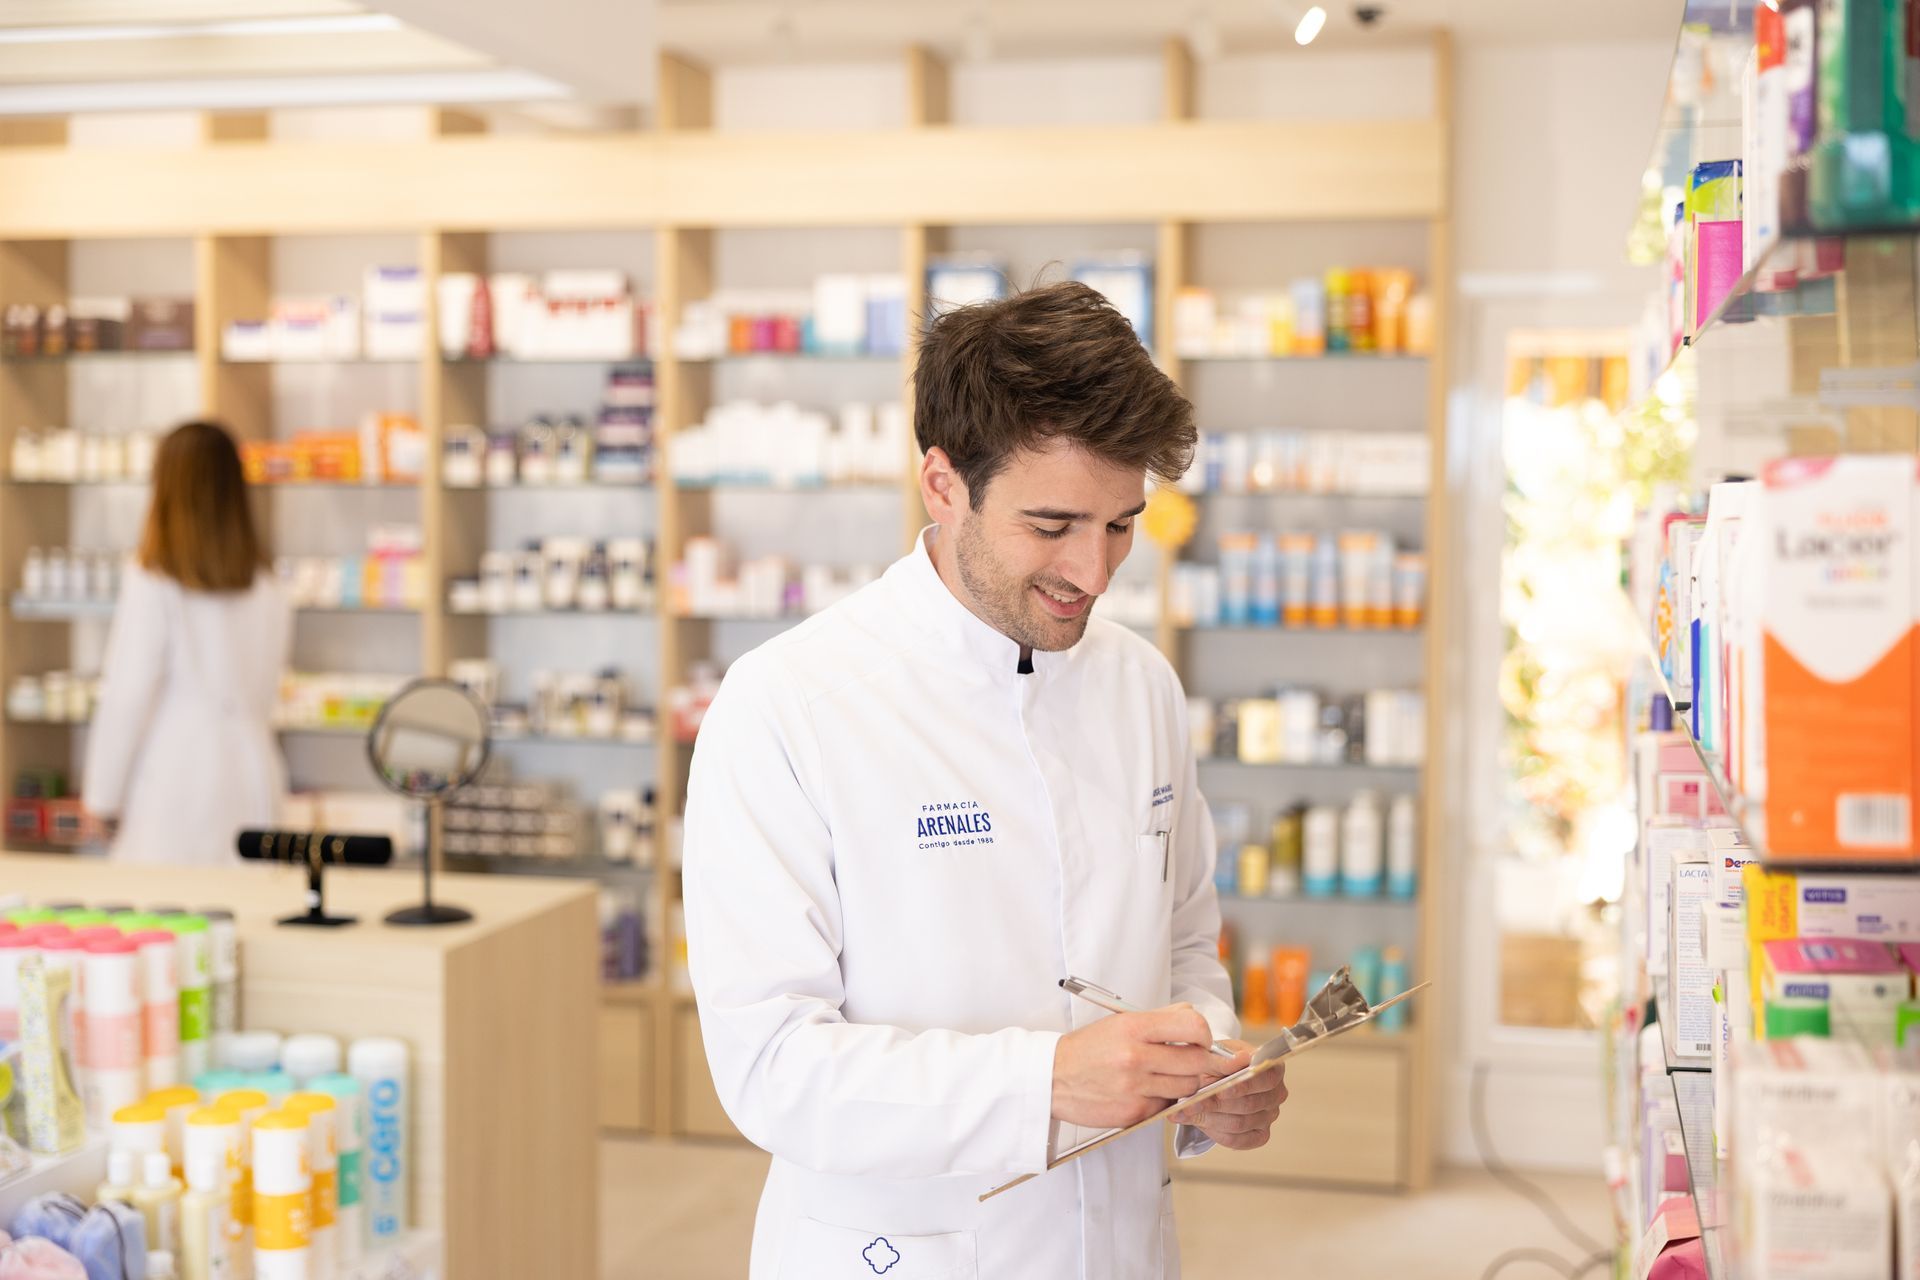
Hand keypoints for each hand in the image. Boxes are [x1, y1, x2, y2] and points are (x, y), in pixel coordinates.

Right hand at [1051, 1003, 1237, 1128]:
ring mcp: (1135, 1088)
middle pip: (1198, 1061)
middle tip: (1188, 1058)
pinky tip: (1145, 1090)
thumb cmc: (1087, 1049)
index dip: (1204, 1034)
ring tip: (1163, 1074)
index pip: (1193, 1027)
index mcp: (1133, 1027)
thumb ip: (1160, 1017)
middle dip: (1199, 1060)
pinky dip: (1163, 1098)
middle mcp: (1135, 1057)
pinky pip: (1167, 1105)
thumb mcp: (1119, 1022)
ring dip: (1182, 1081)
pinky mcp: (1133, 1113)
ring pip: (1187, 1086)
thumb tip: (1193, 1015)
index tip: (1199, 1039)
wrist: (1051, 1078)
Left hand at [1166, 1041, 1286, 1150]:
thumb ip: (1226, 1060)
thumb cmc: (1219, 1061)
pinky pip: (1237, 1140)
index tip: (1220, 1091)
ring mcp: (1269, 1116)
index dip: (1243, 1086)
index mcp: (1273, 1068)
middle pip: (1250, 1104)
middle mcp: (1276, 1093)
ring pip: (1240, 1123)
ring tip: (1185, 1113)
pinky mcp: (1259, 1135)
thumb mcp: (1217, 1055)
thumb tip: (1240, 1059)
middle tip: (1189, 1104)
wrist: (1215, 1074)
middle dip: (1216, 1105)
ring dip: (1210, 1119)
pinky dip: (1214, 1132)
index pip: (1266, 1078)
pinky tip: (1197, 1123)